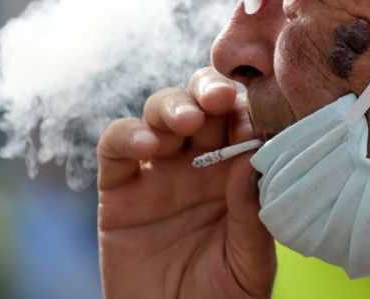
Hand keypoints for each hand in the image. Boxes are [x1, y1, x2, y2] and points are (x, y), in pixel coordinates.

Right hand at [97, 67, 275, 297]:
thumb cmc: (222, 298)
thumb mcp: (250, 261)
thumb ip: (251, 211)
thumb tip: (254, 154)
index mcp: (235, 174)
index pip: (241, 121)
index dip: (246, 108)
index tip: (254, 111)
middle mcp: (197, 164)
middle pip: (200, 104)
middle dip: (208, 91)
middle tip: (218, 98)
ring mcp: (157, 172)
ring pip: (159, 113)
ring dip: (172, 106)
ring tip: (186, 122)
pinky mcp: (118, 189)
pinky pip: (115, 148)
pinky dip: (127, 137)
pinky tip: (145, 147)